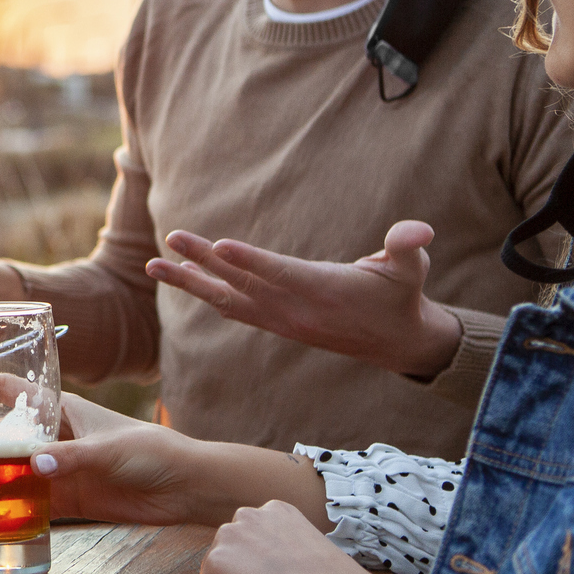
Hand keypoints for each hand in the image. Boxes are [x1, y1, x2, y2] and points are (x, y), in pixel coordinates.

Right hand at [0, 395, 330, 528]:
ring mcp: (57, 467)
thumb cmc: (150, 451)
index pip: (7, 389)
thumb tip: (32, 466)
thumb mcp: (107, 450)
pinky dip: (4, 511)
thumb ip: (68, 458)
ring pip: (7, 472)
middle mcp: (52, 435)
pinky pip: (26, 503)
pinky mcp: (68, 498)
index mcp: (60, 408)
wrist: (184, 486)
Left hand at [148, 220, 464, 379]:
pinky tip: (186, 282)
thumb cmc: (401, 296)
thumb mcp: (410, 269)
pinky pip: (236, 310)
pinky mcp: (279, 325)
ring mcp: (283, 321)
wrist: (397, 342)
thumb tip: (419, 231)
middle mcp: (295, 310)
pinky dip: (209, 296)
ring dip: (191, 282)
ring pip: (228, 299)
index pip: (279, 273)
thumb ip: (408, 247)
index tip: (218, 246)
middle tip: (171, 238)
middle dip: (204, 261)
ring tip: (155, 265)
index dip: (250, 260)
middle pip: (242, 283)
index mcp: (323, 291)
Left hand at [197, 500, 374, 573]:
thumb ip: (280, 544)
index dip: (268, 566)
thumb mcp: (305, 546)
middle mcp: (246, 514)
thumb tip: (267, 563)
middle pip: (232, 554)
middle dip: (247, 573)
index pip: (251, 541)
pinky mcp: (216, 563)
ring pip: (219, 572)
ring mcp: (228, 536)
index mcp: (273, 510)